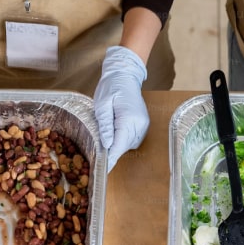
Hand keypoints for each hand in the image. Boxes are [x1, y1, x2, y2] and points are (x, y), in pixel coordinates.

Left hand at [93, 46, 149, 171]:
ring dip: (118, 146)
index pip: (119, 144)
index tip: (104, 169)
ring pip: (129, 144)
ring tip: (106, 141)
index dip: (111, 158)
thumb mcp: (102, 105)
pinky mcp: (143, 124)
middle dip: (113, 152)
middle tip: (99, 158)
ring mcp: (144, 125)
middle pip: (125, 146)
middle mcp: (140, 124)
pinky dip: (123, 140)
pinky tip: (114, 134)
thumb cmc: (111, 87)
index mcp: (129, 119)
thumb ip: (105, 125)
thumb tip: (106, 144)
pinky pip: (132, 138)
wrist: (125, 75)